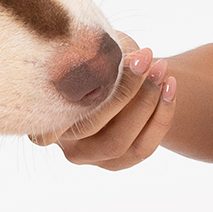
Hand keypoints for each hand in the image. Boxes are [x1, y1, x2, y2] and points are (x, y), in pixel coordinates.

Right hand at [38, 36, 176, 170]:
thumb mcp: (93, 47)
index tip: (117, 52)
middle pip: (91, 124)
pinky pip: (142, 149)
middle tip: (148, 58)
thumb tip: (132, 60)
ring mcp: (87, 157)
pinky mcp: (114, 164)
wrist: (115, 78)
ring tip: (162, 69)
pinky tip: (170, 86)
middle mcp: (61, 141)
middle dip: (126, 88)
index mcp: (42, 112)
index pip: (59, 103)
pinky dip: (161, 117)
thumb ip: (102, 54)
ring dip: (147, 103)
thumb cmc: (96, 57)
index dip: (91, 78)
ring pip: (118, 141)